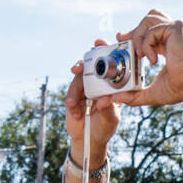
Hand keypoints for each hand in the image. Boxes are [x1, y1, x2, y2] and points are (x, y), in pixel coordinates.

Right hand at [64, 39, 121, 157]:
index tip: (99, 42)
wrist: (89, 140)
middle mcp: (98, 82)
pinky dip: (71, 101)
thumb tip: (104, 100)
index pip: (110, 62)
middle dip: (82, 64)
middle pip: (89, 65)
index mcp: (112, 83)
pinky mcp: (74, 96)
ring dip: (73, 90)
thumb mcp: (111, 119)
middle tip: (77, 68)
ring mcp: (85, 88)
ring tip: (73, 103)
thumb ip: (109, 109)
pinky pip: (70, 93)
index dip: (104, 49)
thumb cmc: (105, 127)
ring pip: (77, 80)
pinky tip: (75, 112)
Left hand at [114, 10, 182, 108]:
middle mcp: (172, 33)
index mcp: (168, 44)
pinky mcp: (175, 28)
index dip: (134, 33)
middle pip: (148, 18)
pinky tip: (151, 59)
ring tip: (139, 55)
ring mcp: (175, 28)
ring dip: (138, 36)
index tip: (122, 40)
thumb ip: (134, 95)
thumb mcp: (152, 92)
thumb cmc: (181, 87)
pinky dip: (146, 44)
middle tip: (122, 39)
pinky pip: (152, 31)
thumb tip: (115, 99)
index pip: (149, 31)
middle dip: (133, 29)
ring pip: (148, 19)